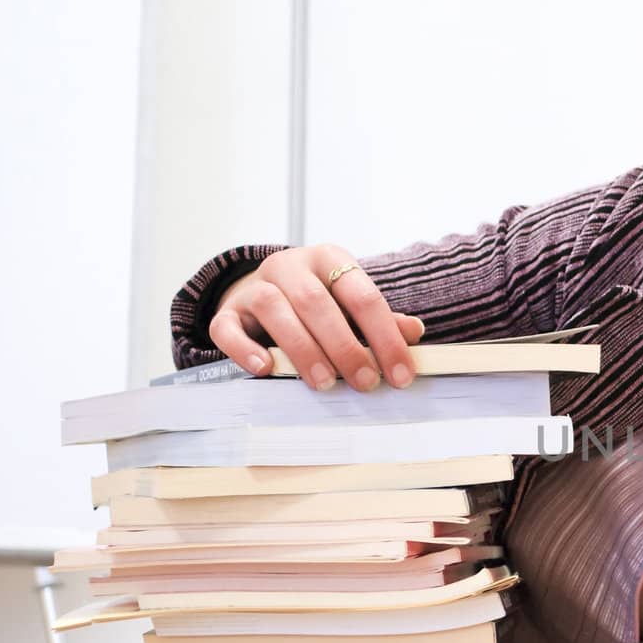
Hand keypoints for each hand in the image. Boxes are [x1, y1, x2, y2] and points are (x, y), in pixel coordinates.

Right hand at [210, 245, 423, 391]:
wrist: (264, 292)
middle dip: (345, 347)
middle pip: (317, 302)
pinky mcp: (228, 311)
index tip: (401, 375)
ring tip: (324, 382)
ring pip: (274, 309)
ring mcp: (255, 286)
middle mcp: (291, 266)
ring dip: (303, 349)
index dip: (385, 337)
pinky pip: (228, 327)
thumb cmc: (320, 304)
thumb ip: (382, 320)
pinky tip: (266, 369)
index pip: (362, 295)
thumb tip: (414, 332)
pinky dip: (245, 350)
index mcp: (330, 259)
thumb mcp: (352, 305)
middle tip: (365, 382)